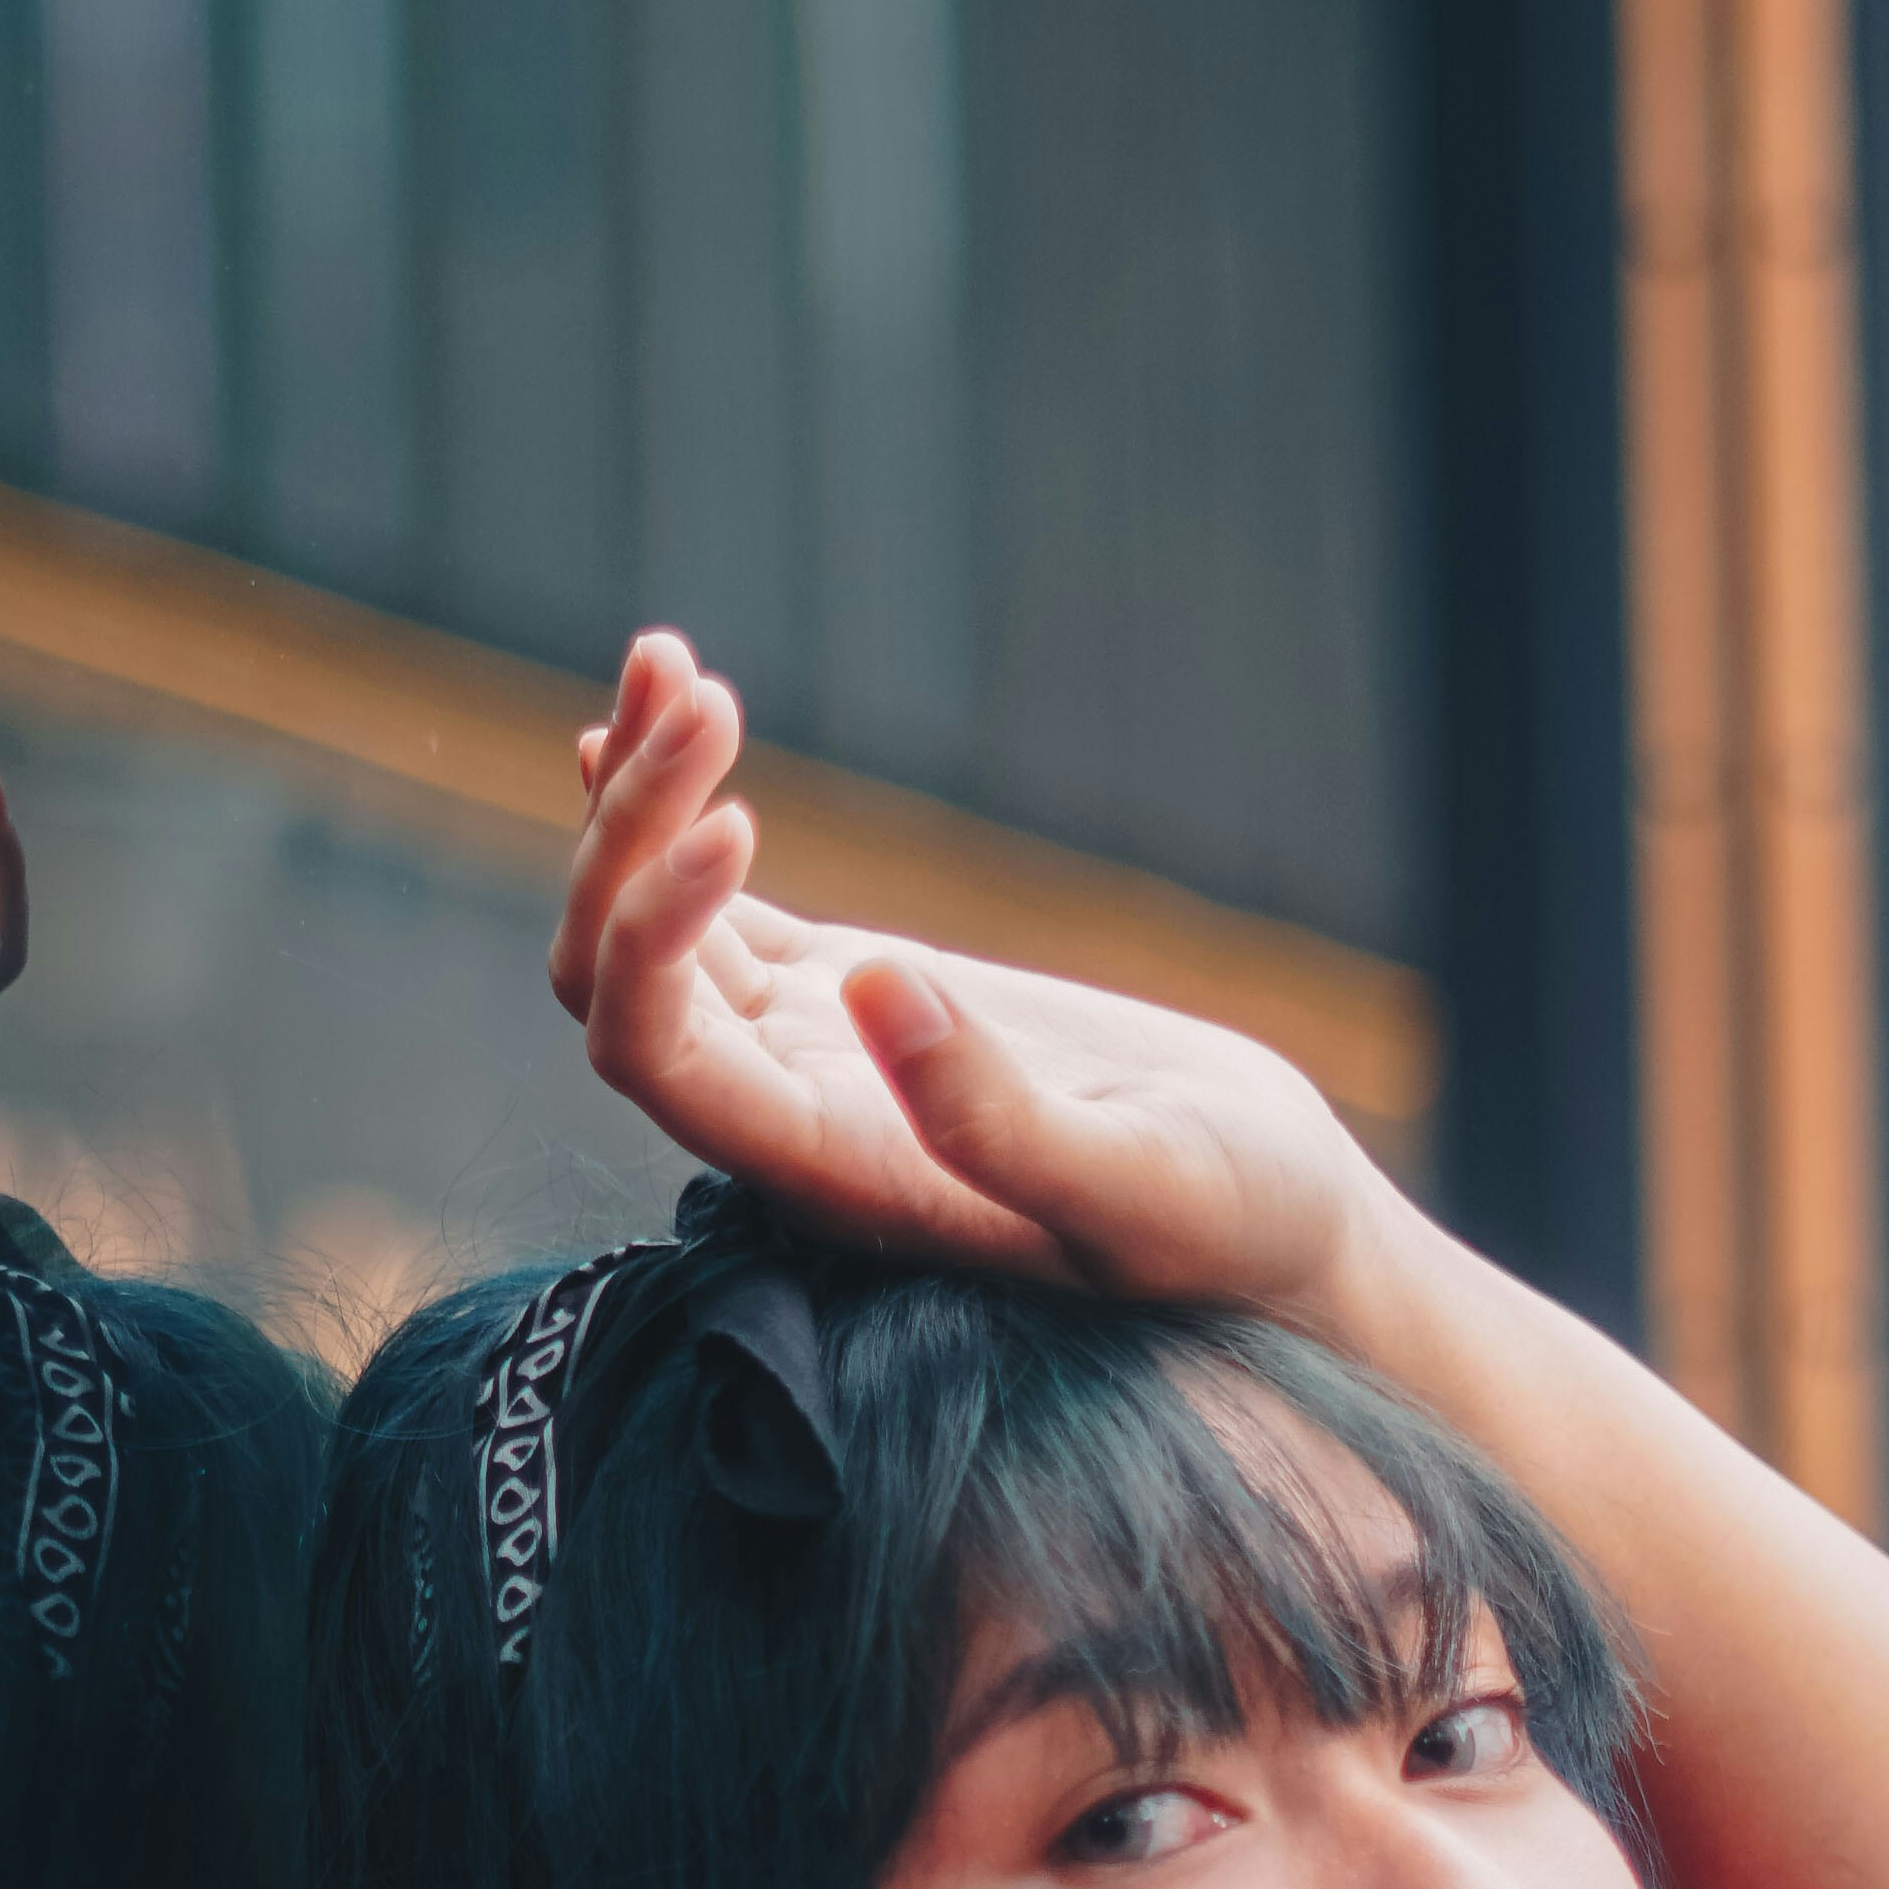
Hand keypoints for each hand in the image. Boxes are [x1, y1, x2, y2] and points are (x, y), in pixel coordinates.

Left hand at [549, 631, 1390, 1334]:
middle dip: (627, 832)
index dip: (647, 933)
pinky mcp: (853, 989)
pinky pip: (713, 904)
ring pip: (649, 924)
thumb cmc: (1229, 1233)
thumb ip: (1005, 1126)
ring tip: (670, 655)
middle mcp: (786, 1119)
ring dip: (637, 792)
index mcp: (827, 1175)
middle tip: (706, 692)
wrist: (1275, 1222)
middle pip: (614, 976)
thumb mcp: (1143, 1190)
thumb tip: (875, 987)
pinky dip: (666, 808)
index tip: (737, 822)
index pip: (652, 1055)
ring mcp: (809, 1049)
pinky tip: (652, 708)